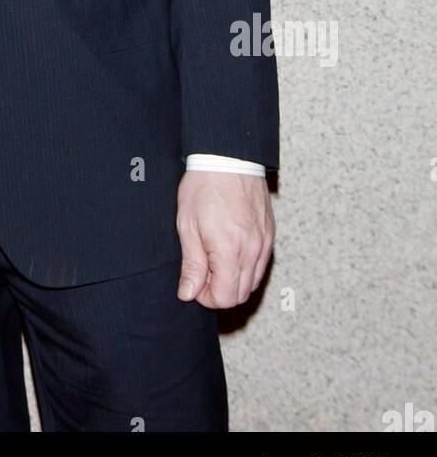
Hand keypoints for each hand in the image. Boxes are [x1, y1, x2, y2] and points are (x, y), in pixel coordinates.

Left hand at [175, 171, 273, 308]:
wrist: (228, 158)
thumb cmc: (204, 187)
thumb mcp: (187, 225)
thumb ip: (192, 264)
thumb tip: (188, 293)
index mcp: (230, 250)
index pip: (225, 298)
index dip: (206, 297)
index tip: (194, 283)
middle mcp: (253, 251)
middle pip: (241, 295)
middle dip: (220, 291)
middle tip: (202, 273)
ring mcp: (265, 243)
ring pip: (253, 282)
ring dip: (234, 281)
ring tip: (214, 261)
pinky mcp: (270, 234)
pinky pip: (261, 264)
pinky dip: (246, 267)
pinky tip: (230, 251)